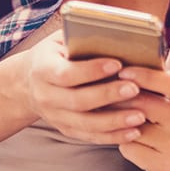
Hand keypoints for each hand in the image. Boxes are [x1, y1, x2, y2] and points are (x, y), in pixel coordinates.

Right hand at [23, 29, 142, 142]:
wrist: (29, 82)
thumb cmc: (56, 54)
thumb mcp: (60, 39)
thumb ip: (82, 37)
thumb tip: (116, 34)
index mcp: (43, 69)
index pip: (66, 73)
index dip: (91, 70)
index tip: (117, 64)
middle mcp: (46, 96)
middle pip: (77, 101)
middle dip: (107, 95)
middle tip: (134, 89)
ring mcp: (55, 116)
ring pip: (85, 124)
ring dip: (114, 122)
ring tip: (140, 116)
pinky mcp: (66, 129)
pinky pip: (89, 136)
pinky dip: (112, 136)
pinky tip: (134, 132)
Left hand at [111, 18, 169, 170]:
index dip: (147, 76)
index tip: (123, 69)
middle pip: (146, 104)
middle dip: (121, 97)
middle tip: (101, 89)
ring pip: (134, 126)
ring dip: (117, 118)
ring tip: (107, 109)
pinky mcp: (164, 165)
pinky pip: (130, 148)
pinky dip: (122, 141)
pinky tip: (123, 134)